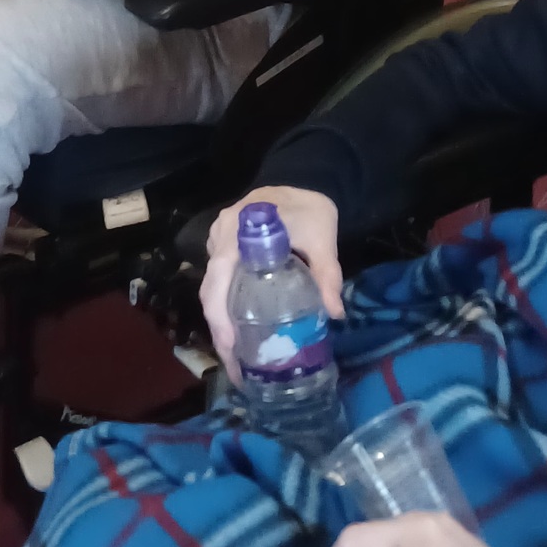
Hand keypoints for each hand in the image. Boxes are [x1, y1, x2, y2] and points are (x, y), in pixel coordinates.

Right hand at [200, 185, 343, 380]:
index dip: (219, 315)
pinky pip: (218, 279)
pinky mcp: (225, 245)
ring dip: (220, 322)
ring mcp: (219, 239)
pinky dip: (224, 306)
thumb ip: (327, 274)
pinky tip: (240, 328)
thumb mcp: (323, 238)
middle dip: (219, 331)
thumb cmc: (309, 209)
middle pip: (210, 290)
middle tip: (235, 367)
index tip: (230, 347)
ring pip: (212, 287)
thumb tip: (336, 314)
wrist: (303, 178)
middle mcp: (220, 235)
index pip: (218, 279)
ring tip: (237, 357)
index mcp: (238, 231)